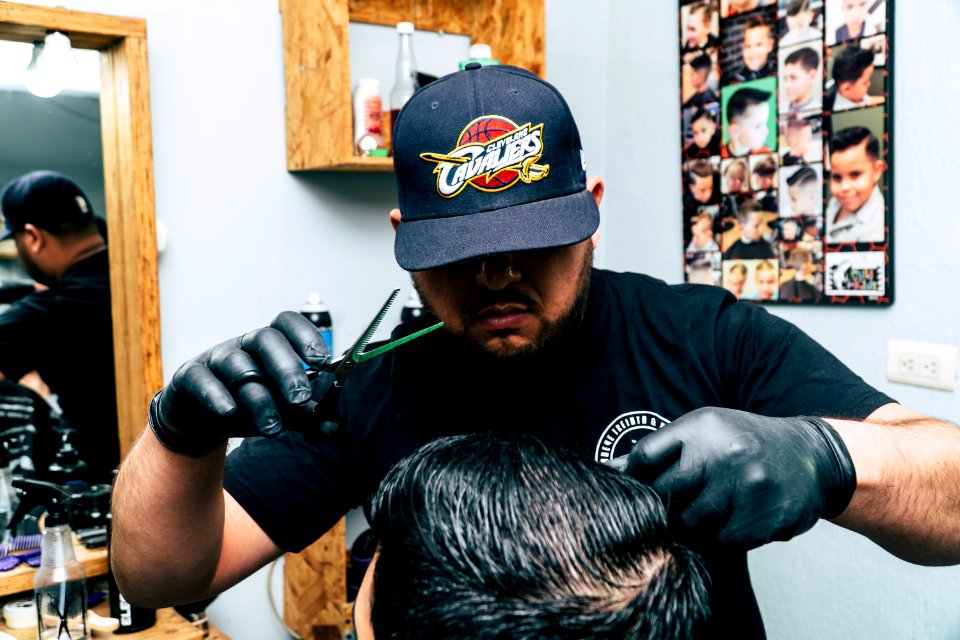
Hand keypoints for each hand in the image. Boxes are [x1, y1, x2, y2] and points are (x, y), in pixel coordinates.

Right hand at [148, 311, 330, 456]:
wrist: (202, 418)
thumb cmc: (247, 404)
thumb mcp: (281, 410)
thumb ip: (308, 417)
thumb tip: (331, 424)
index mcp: (271, 346)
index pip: (287, 324)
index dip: (306, 336)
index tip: (323, 362)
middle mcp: (244, 345)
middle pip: (267, 341)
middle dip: (287, 369)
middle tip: (301, 400)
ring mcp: (217, 358)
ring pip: (239, 367)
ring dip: (259, 398)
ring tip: (273, 428)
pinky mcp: (190, 376)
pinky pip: (202, 379)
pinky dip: (216, 395)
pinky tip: (229, 412)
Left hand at [624, 407, 856, 549]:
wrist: (809, 454)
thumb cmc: (742, 442)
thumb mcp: (703, 431)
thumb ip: (659, 450)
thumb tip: (608, 469)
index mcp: (702, 426)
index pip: (645, 457)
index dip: (632, 479)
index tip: (633, 490)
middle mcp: (725, 452)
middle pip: (664, 494)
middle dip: (661, 506)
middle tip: (670, 507)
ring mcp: (748, 485)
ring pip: (692, 524)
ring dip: (691, 525)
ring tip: (706, 511)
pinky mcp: (766, 516)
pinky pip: (723, 541)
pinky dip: (719, 537)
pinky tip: (731, 520)